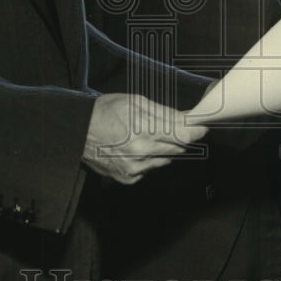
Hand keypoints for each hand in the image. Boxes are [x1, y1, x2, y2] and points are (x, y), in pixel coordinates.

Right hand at [82, 94, 207, 184]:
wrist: (78, 132)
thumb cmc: (106, 111)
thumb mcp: (136, 102)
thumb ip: (164, 113)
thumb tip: (187, 118)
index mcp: (145, 130)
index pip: (184, 137)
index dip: (196, 132)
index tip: (202, 127)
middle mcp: (142, 153)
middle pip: (177, 148)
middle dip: (178, 137)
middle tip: (169, 127)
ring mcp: (135, 168)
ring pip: (165, 159)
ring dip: (162, 148)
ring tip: (145, 135)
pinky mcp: (128, 178)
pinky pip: (150, 169)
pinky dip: (149, 159)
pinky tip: (135, 149)